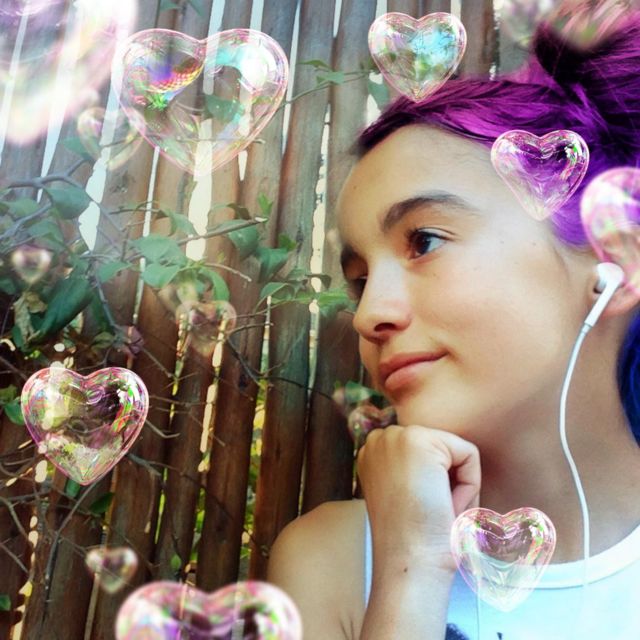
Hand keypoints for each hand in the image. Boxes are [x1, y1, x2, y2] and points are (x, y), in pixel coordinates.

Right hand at [357, 424, 480, 568]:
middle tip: (433, 515)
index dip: (436, 487)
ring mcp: (395, 436)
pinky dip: (469, 485)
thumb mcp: (406, 495)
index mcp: (372, 454)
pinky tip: (446, 505)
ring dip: (459, 485)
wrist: (409, 563)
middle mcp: (378, 439)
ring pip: (457, 453)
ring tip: (439, 511)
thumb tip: (445, 464)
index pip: (428, 455)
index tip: (422, 514)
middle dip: (449, 483)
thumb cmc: (415, 542)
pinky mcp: (418, 440)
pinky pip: (468, 454)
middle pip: (443, 450)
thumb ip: (414, 471)